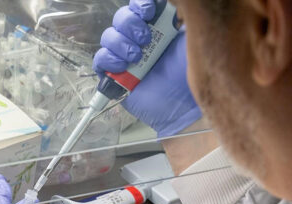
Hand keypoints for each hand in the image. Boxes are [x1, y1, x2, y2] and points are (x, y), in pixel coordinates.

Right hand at [92, 0, 201, 136]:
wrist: (181, 106)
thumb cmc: (190, 75)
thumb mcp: (191, 40)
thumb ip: (181, 19)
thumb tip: (172, 5)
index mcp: (157, 26)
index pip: (139, 7)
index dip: (139, 5)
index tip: (149, 13)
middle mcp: (139, 39)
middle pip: (121, 18)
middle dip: (130, 25)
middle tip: (146, 40)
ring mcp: (125, 57)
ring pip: (108, 36)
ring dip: (120, 43)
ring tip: (137, 58)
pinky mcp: (114, 76)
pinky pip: (100, 60)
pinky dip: (108, 60)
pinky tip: (122, 67)